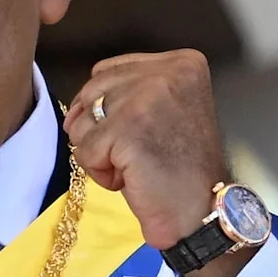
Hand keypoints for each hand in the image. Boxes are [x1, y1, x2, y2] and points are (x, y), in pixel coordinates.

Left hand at [62, 49, 252, 276]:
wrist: (203, 214)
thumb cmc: (180, 167)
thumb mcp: (163, 110)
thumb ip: (125, 92)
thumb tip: (74, 107)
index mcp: (183, 62)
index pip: (107, 70)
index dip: (107, 108)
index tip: (139, 133)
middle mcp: (168, 71)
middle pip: (91, 91)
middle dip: (103, 130)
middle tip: (141, 152)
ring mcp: (148, 98)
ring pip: (83, 120)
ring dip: (101, 152)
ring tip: (137, 165)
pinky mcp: (129, 129)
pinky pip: (85, 149)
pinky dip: (101, 172)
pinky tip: (132, 178)